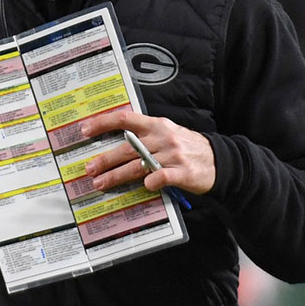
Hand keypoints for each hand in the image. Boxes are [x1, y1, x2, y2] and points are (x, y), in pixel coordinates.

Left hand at [81, 110, 215, 194]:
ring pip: (138, 165)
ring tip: (101, 183)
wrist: (220, 161)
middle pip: (127, 148)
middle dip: (105, 160)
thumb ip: (145, 135)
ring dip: (117, 176)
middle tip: (89, 169)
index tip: (84, 130)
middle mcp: (163, 137)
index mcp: (156, 125)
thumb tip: (115, 142)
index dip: (103, 123)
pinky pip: (163, 176)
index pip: (125, 119)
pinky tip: (144, 186)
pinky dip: (152, 181)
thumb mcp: (167, 133)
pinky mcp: (183, 172)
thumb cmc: (187, 148)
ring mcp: (173, 155)